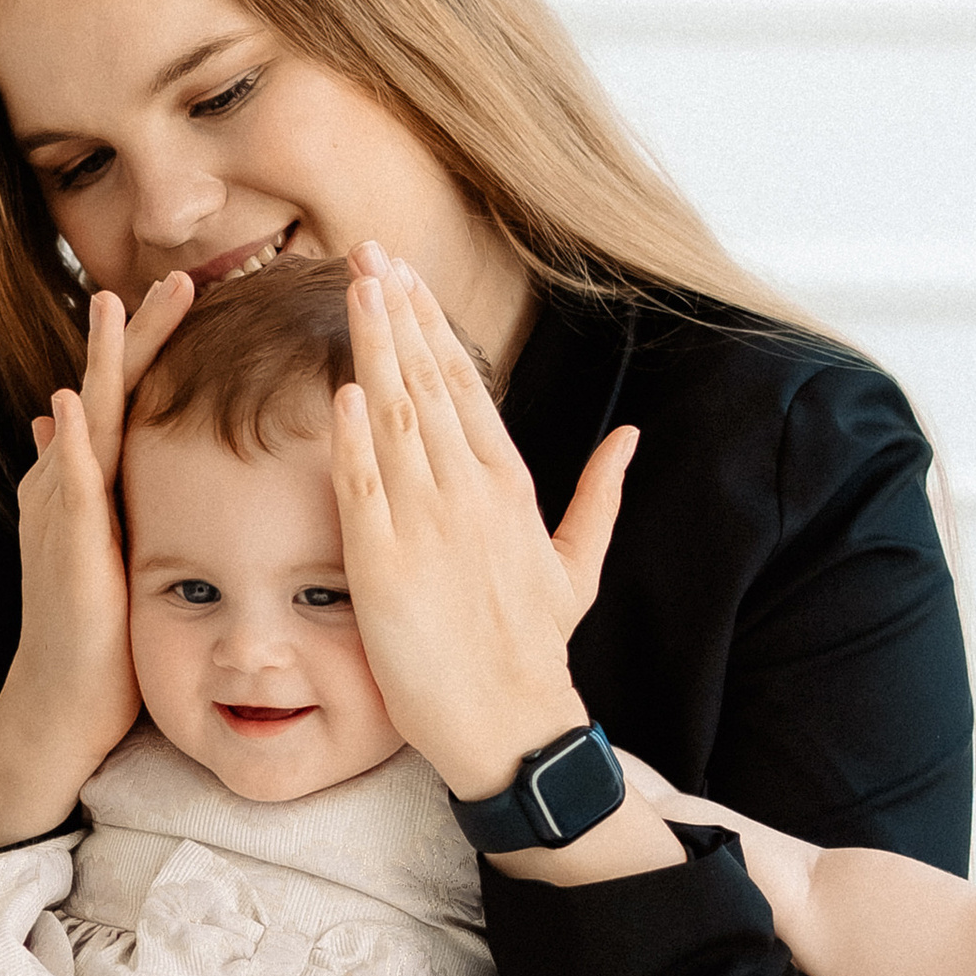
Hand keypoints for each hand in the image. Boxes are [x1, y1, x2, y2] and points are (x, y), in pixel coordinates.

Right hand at [0, 276, 201, 837]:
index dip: (156, 344)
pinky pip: (65, 491)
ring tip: (113, 308)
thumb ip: (101, 484)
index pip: (127, 395)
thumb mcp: (113, 543)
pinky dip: (69, 445)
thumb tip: (70, 421)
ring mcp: (60, 514)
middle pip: (108, 390)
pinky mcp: (63, 553)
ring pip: (84, 423)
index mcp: (89, 481)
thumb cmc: (100, 632)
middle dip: (138, 333)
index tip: (198, 292)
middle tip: (179, 278)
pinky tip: (72, 404)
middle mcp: (68, 484)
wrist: (64, 702)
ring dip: (99, 365)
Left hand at [329, 251, 638, 799]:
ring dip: (374, 349)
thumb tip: (633, 434)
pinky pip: (364, 489)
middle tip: (366, 250)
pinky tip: (342, 388)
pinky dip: (352, 437)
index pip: (466, 384)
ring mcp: (428, 526)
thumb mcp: (577, 565)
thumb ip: (600, 494)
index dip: (431, 324)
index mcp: (509, 487)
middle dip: (397, 312)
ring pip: (396, 418)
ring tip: (355, 288)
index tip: (404, 274)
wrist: (512, 725)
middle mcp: (470, 494)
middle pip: (428, 383)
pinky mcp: (384, 566)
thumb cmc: (534, 650)